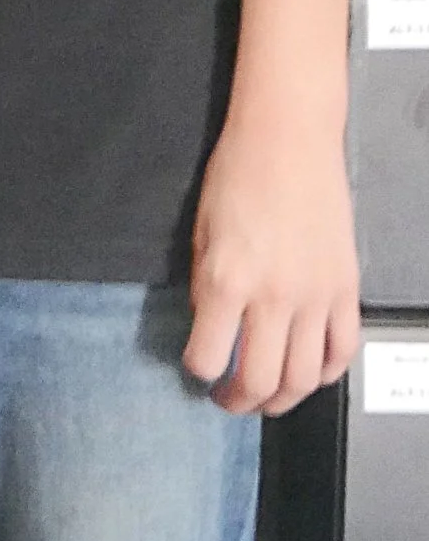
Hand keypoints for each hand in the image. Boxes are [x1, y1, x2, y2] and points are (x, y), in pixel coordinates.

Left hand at [184, 104, 361, 414]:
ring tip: (265, 397)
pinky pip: (342, 351)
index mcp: (226, 280)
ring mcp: (314, 298)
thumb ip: (205, 283)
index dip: (197, 370)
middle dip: (237, 401)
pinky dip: (327, 373)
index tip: (196, 368)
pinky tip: (309, 371)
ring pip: (304, 379)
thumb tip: (209, 325)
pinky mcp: (346, 291)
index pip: (207, 356)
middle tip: (227, 400)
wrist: (288, 139)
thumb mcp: (201, 228)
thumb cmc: (235, 173)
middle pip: (258, 380)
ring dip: (282, 399)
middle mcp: (272, 298)